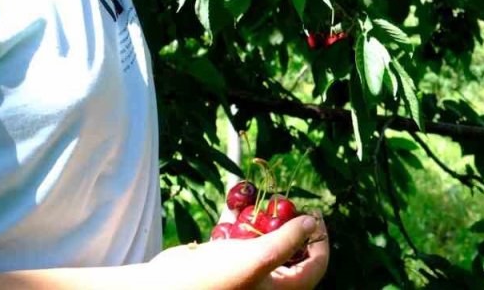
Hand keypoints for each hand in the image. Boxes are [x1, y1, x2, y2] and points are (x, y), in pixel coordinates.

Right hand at [148, 213, 328, 289]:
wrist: (164, 287)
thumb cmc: (213, 278)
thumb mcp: (256, 258)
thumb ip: (287, 241)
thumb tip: (311, 224)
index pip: (316, 266)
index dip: (320, 238)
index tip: (314, 211)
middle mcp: (268, 285)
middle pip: (294, 253)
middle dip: (292, 226)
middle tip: (287, 203)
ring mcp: (248, 275)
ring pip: (268, 244)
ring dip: (268, 221)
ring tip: (266, 201)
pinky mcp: (228, 264)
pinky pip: (244, 241)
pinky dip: (244, 224)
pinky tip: (239, 207)